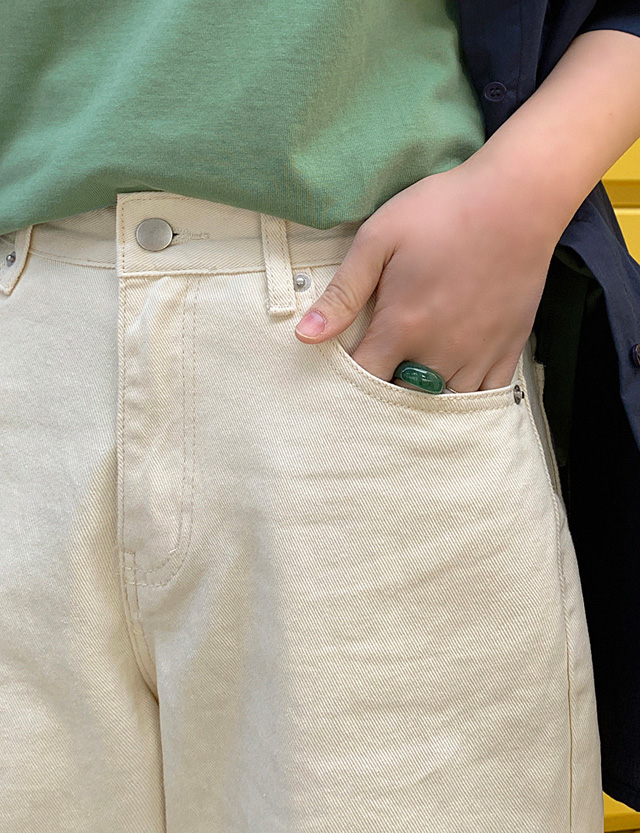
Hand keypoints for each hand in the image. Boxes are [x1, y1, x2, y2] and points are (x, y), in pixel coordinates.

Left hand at [293, 158, 562, 391]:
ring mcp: (477, 353)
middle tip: (377, 379)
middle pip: (403, 398)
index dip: (347, 383)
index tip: (342, 373)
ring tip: (412, 383)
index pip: (364, 379)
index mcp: (402, 327)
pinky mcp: (508, 348)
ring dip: (424, 399)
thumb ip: (342, 293)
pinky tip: (453, 387)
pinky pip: (486, 396)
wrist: (516, 198)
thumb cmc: (442, 211)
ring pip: (444, 403)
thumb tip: (304, 336)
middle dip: (385, 395)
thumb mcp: (379, 239)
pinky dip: (467, 401)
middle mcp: (440, 350)